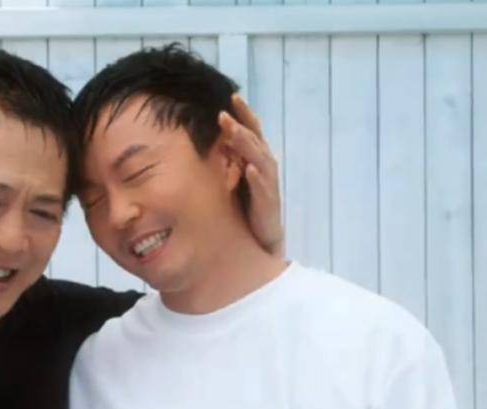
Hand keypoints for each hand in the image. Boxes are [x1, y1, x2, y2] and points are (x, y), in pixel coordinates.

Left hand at [218, 94, 283, 257]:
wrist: (263, 234)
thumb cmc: (249, 202)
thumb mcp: (238, 175)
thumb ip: (232, 156)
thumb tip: (217, 138)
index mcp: (257, 157)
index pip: (252, 130)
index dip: (244, 114)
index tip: (232, 96)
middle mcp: (265, 165)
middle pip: (254, 140)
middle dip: (240, 125)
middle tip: (224, 113)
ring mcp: (268, 182)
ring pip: (259, 158)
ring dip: (246, 144)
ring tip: (233, 132)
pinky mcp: (267, 201)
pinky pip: (262, 186)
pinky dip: (256, 176)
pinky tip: (249, 168)